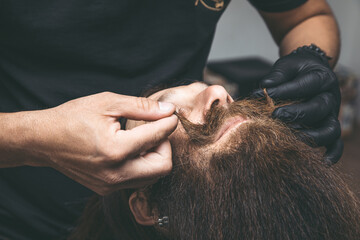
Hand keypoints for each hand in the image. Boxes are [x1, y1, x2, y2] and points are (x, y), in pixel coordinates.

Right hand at [27, 92, 177, 194]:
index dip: (169, 123)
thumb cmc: (73, 117)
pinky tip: (131, 150)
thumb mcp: (108, 103)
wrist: (44, 140)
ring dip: (155, 157)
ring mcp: (110, 184)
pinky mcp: (106, 188)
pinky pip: (137, 180)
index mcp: (115, 149)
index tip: (170, 115)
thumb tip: (168, 110)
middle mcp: (115, 173)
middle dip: (166, 146)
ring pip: (152, 177)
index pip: (157, 137)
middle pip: (163, 167)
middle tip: (156, 130)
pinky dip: (142, 165)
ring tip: (142, 139)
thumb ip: (142, 107)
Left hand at [252, 45, 342, 164]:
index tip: (267, 94)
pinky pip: (337, 143)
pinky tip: (323, 162)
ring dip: (311, 136)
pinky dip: (333, 153)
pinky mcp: (329, 127)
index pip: (307, 85)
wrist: (310, 72)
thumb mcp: (286, 66)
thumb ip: (277, 75)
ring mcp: (331, 115)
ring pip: (330, 129)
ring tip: (290, 136)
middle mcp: (330, 98)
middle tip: (275, 115)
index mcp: (322, 78)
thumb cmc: (295, 71)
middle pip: (319, 108)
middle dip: (296, 114)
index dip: (287, 91)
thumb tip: (264, 86)